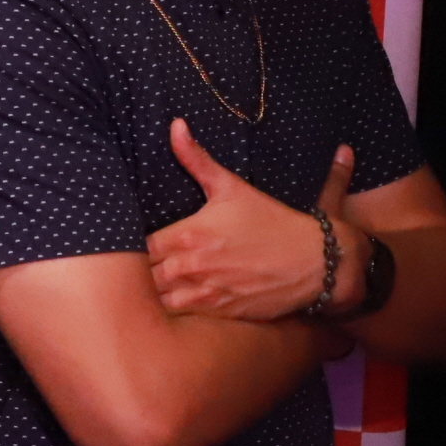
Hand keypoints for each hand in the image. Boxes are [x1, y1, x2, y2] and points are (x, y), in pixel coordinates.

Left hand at [147, 119, 352, 320]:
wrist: (317, 262)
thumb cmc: (272, 222)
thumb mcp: (232, 188)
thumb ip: (196, 159)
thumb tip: (174, 126)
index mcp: (187, 235)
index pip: (136, 247)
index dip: (128, 248)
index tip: (128, 245)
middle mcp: (191, 267)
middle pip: (140, 277)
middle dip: (135, 272)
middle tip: (131, 268)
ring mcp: (203, 294)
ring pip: (155, 301)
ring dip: (148, 294)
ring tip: (144, 288)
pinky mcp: (217, 314)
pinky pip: (178, 319)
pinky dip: (169, 313)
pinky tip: (167, 305)